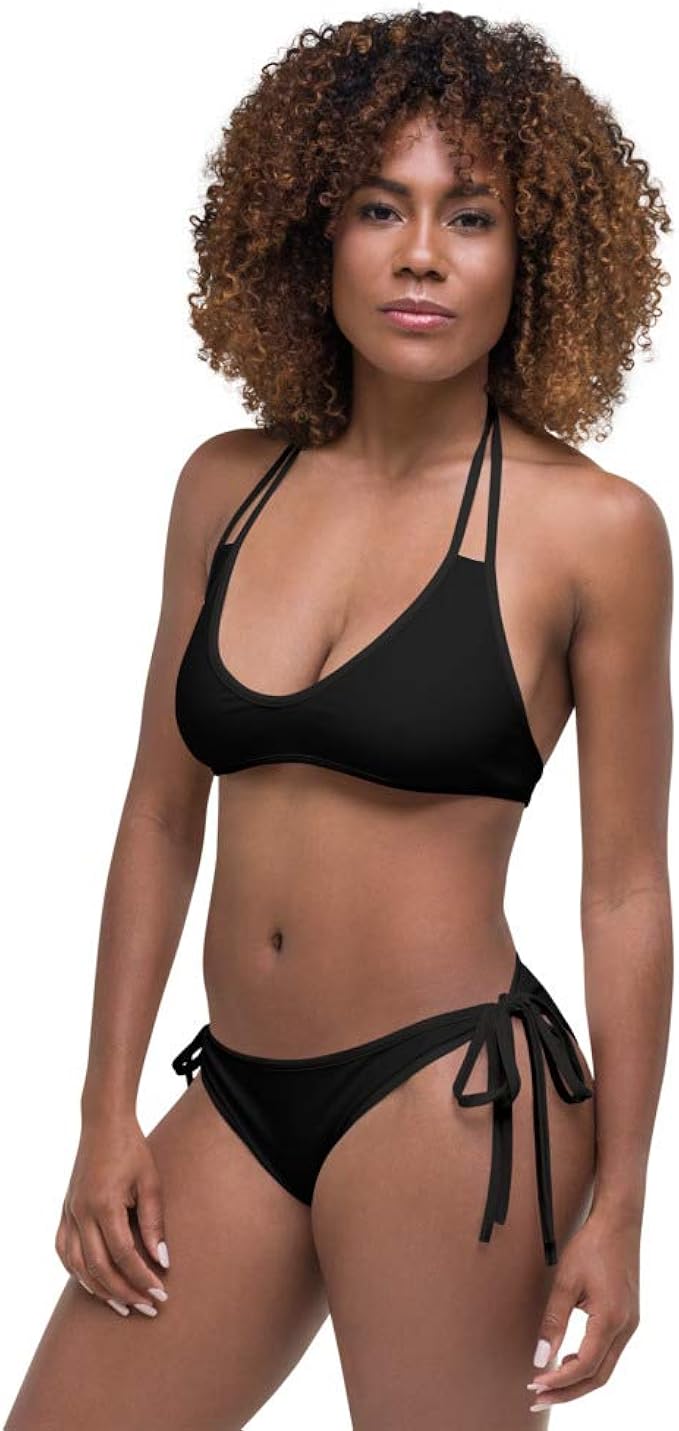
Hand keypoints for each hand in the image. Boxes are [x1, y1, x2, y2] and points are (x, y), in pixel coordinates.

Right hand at [55, 1115, 169, 1317]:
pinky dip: (77, 1272)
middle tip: (147, 1307)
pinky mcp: (65, 1211)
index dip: (142, 1278)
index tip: (161, 1293)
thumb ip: (155, 1223)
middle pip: (99, 1268)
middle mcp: (81, 1213)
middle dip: (124, 1292)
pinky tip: (94, 1283)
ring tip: (123, 1305)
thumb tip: (162, 1261)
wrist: (104, 1124)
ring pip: (77, 1266)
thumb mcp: (151, 1182)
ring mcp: (69, 1213)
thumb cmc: (132, 1150)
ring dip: (100, 1290)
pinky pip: (64, 1251)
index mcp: (104, 1204)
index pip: (124, 1255)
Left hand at [526, 1210, 640, 1409]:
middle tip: (537, 1398)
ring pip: (605, 1368)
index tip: (535, 1384)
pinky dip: (588, 1365)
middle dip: (568, 1392)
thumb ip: (553, 1321)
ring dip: (578, 1381)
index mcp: (611, 1319)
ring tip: (549, 1384)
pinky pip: (609, 1353)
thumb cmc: (591, 1246)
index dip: (560, 1381)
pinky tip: (568, 1360)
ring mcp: (629, 1325)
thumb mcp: (566, 1282)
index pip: (585, 1365)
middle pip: (598, 1376)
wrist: (618, 1224)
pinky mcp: (626, 1319)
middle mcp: (625, 1327)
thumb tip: (541, 1357)